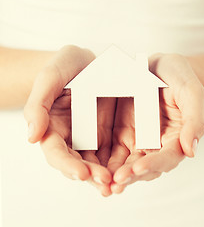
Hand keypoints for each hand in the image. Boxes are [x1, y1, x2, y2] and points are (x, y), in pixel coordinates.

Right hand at [24, 45, 114, 195]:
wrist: (89, 62)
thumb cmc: (66, 67)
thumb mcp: (50, 78)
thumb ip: (38, 105)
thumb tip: (32, 137)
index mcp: (53, 127)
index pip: (56, 152)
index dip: (67, 164)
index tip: (82, 173)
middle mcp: (71, 137)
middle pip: (78, 163)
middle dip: (91, 175)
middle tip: (105, 182)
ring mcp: (91, 137)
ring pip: (97, 163)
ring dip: (106, 176)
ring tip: (119, 184)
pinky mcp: (108, 134)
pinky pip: (114, 152)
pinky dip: (120, 164)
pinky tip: (129, 170)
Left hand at [108, 54, 203, 192]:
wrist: (155, 66)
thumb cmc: (176, 76)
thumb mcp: (190, 91)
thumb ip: (194, 119)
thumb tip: (191, 150)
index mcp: (175, 137)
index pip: (167, 158)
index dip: (154, 164)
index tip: (138, 167)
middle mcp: (155, 143)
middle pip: (145, 167)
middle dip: (131, 176)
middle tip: (116, 182)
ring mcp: (137, 139)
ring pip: (126, 164)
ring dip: (115, 175)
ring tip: (104, 182)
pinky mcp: (120, 134)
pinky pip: (112, 152)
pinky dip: (104, 162)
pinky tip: (94, 168)